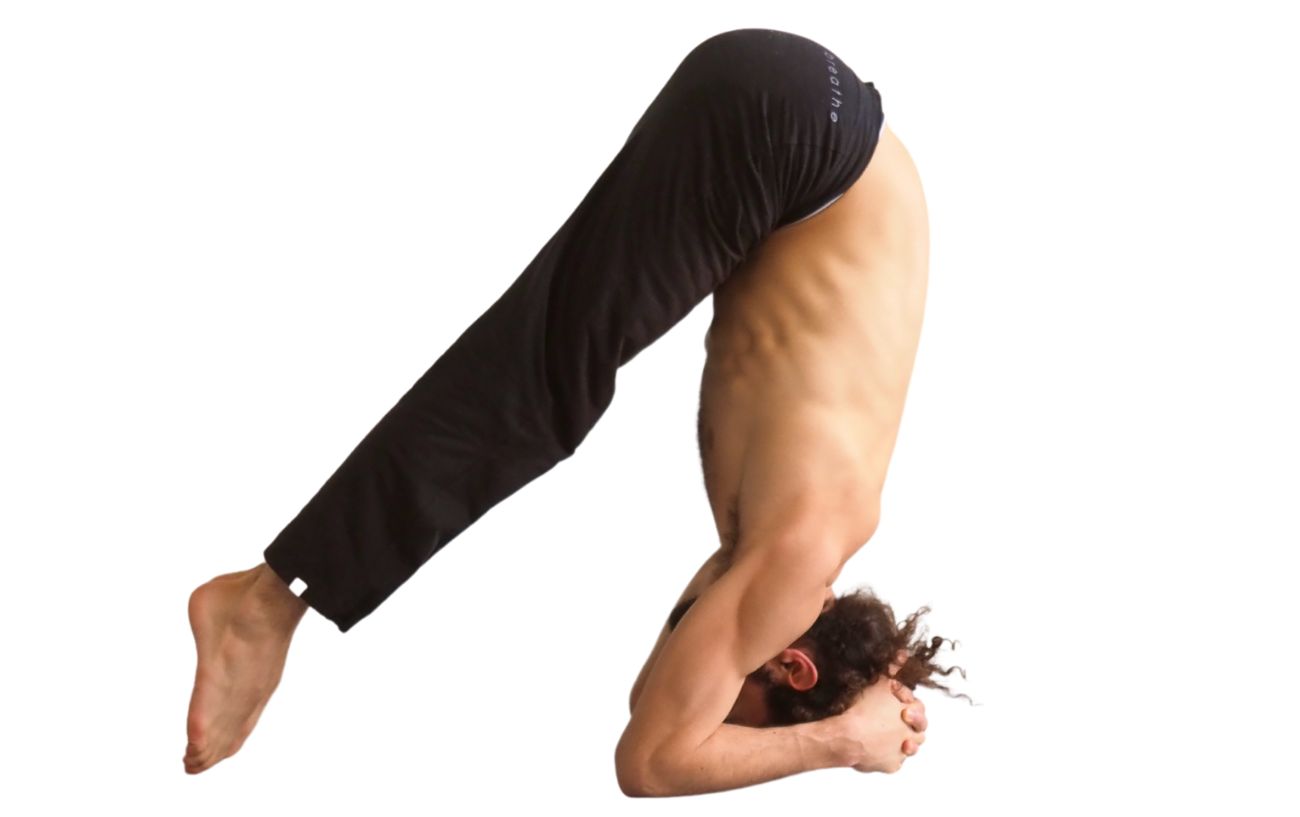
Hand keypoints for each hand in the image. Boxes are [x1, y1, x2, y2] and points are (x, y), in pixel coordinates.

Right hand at [836, 651, 927, 773]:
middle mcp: (911, 734)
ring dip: (901, 739)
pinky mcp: (891, 766)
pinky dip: (888, 755)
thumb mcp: (878, 682)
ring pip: (909, 747)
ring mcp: (901, 752)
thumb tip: (903, 654)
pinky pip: (894, 762)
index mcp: (912, 713)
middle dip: (909, 722)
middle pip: (919, 729)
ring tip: (885, 734)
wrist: (848, 736)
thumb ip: (893, 668)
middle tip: (894, 717)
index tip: (892, 698)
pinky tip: (876, 748)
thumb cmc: (862, 709)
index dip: (906, 702)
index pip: (918, 707)